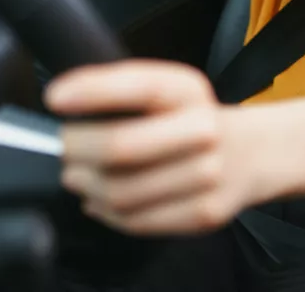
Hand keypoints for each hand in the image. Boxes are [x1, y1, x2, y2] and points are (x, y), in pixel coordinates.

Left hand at [45, 59, 265, 234]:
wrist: (248, 153)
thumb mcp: (166, 90)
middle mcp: (203, 129)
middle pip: (120, 146)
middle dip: (77, 148)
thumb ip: (121, 92)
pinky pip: (135, 220)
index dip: (93, 90)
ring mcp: (207, 175)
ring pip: (121, 191)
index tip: (55, 98)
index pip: (140, 85)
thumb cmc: (188, 118)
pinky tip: (100, 198)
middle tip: (63, 147)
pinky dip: (106, 211)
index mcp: (188, 90)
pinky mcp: (203, 213)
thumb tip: (62, 104)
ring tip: (78, 174)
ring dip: (86, 184)